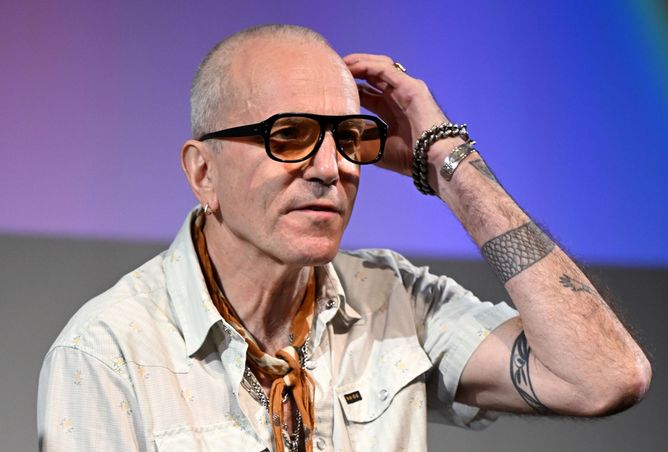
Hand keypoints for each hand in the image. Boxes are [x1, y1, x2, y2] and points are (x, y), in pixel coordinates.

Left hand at [343, 53, 448, 175]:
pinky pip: (386, 69)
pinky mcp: (411, 87)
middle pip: (373, 75)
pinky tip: (352, 66)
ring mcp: (407, 89)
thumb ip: (360, 139)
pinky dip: (368, 65)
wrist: (434, 161)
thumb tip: (339, 133)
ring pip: (380, 66)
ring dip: (359, 62)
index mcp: (393, 110)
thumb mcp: (377, 148)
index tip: (331, 87)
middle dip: (353, 70)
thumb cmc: (411, 159)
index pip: (367, 92)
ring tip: (341, 63)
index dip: (350, 87)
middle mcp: (400, 96)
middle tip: (332, 71)